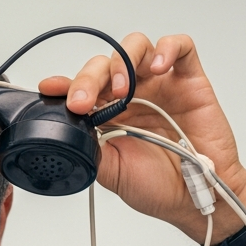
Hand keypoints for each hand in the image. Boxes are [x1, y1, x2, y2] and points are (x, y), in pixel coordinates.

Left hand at [39, 33, 245, 244]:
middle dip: (89, 79)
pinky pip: (181, 47)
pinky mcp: (189, 80)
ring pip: (136, 47)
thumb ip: (90, 149)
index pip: (83, 88)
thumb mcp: (112, 172)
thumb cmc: (157, 187)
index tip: (50, 89)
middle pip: (105, 65)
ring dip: (123, 62)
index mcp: (108, 113)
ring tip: (124, 89)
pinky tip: (158, 68)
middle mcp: (132, 94)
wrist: (195, 198)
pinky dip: (167, 49)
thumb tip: (68, 131)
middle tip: (84, 102)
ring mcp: (160, 84)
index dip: (66, 84)